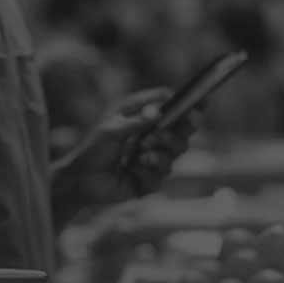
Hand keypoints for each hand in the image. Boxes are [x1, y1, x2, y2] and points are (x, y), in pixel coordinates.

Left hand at [54, 89, 194, 207]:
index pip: (174, 107)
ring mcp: (154, 158)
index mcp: (145, 117)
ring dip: (158, 154)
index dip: (190, 105)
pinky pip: (160, 176)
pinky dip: (146, 172)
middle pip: (183, 132)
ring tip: (141, 154)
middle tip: (158, 135)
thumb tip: (158, 113)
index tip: (202, 103)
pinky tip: (131, 171)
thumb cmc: (94, 148)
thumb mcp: (112, 129)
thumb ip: (136, 120)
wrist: (81, 180)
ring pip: (175, 154)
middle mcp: (154, 136)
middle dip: (176, 133)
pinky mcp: (151, 179)